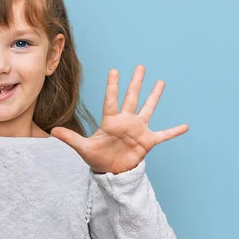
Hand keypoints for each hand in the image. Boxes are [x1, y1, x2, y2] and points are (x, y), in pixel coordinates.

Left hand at [51, 65, 188, 174]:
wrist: (111, 171)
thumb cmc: (97, 158)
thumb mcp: (83, 148)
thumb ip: (70, 138)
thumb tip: (52, 132)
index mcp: (110, 121)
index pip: (111, 100)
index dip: (113, 86)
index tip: (115, 71)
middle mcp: (126, 121)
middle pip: (132, 98)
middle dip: (136, 83)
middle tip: (140, 66)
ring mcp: (138, 130)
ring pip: (148, 109)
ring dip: (155, 97)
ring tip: (161, 82)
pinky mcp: (147, 141)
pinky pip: (163, 135)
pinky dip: (174, 131)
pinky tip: (186, 126)